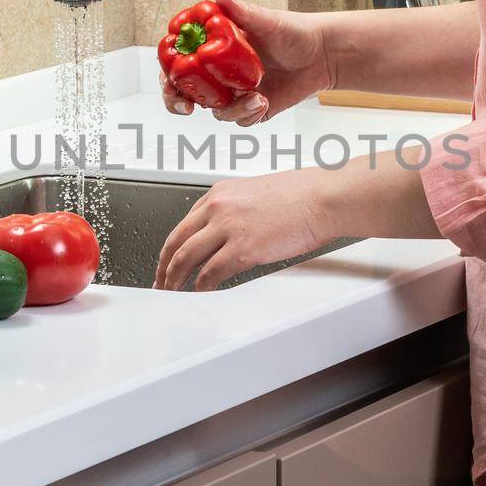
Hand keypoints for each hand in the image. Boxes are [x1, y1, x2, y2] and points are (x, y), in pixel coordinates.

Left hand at [154, 170, 332, 290]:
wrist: (324, 198)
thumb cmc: (302, 195)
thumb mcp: (257, 194)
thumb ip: (236, 211)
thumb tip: (228, 233)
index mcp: (220, 193)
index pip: (184, 224)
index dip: (172, 246)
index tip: (168, 259)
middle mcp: (218, 208)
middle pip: (177, 241)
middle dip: (164, 265)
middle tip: (161, 281)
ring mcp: (228, 228)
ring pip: (186, 258)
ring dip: (175, 279)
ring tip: (172, 292)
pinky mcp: (243, 249)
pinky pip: (211, 273)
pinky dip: (201, 287)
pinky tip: (200, 293)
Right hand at [162, 0, 331, 126]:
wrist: (322, 54)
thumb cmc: (293, 31)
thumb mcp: (266, 20)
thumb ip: (241, 12)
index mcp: (213, 49)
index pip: (178, 61)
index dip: (168, 72)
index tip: (169, 79)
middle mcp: (218, 72)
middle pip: (184, 91)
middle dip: (177, 101)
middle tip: (187, 106)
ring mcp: (234, 92)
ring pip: (214, 110)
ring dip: (230, 108)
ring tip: (256, 98)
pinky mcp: (252, 108)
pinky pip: (240, 119)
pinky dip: (248, 114)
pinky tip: (263, 102)